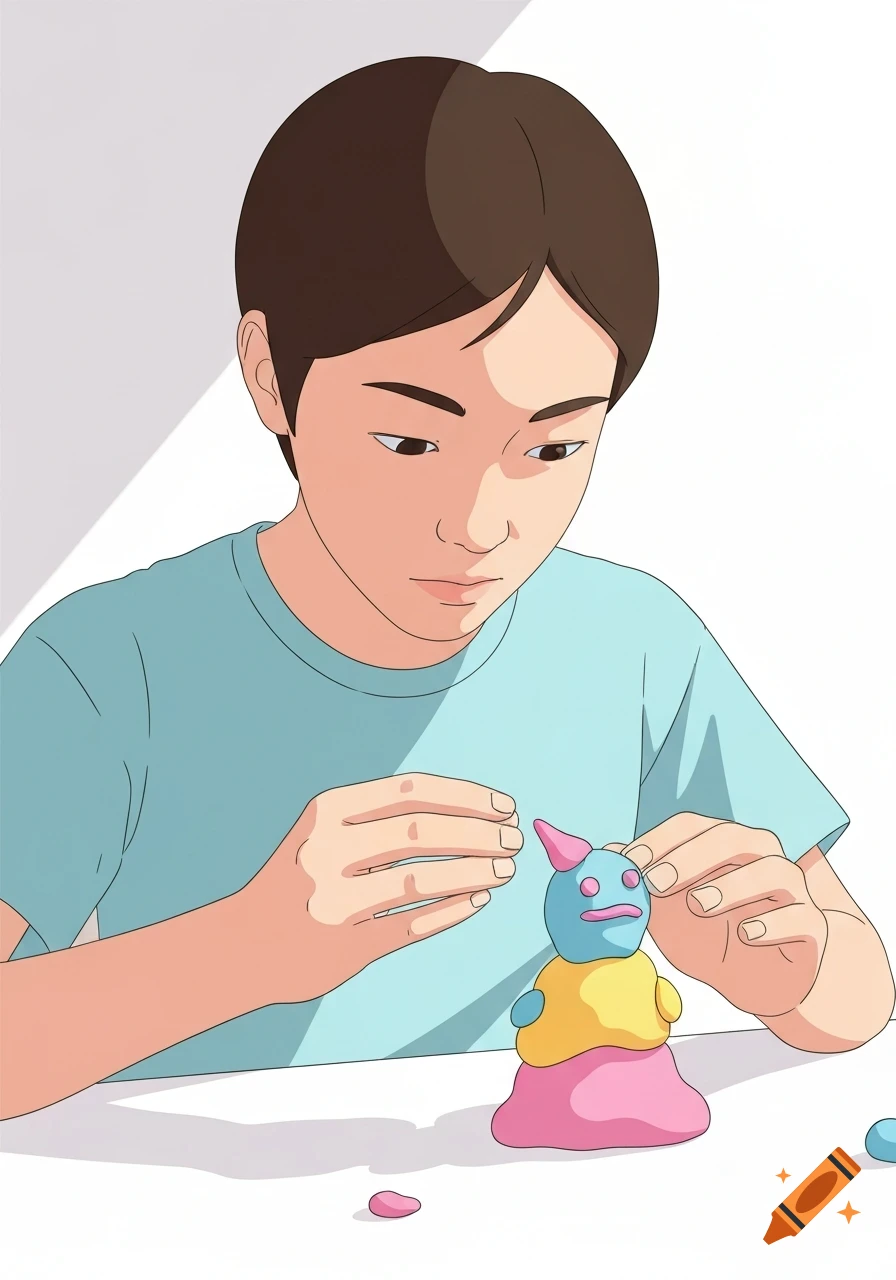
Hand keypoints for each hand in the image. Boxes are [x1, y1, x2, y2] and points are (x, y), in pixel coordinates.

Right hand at [241, 773, 521, 1005]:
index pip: (412, 790)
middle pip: (422, 831)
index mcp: (328, 811)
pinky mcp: (346, 947)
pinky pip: (413, 925)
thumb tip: (472, 809)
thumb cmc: (298, 879)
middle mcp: (328, 850)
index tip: (505, 806)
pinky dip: (452, 911)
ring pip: (422, 878)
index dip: (467, 796)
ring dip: (473, 871)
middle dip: (479, 833)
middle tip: (513, 840)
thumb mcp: (325, 831)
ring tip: (504, 870)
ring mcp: (336, 901)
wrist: (240, 946)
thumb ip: (383, 816)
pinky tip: (478, 900)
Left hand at [605, 814, 827, 1017]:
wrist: (761, 979)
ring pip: (775, 870)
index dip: (659, 841)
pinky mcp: (811, 927)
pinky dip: (773, 922)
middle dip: (691, 857)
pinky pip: (802, 916)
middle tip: (657, 882)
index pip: (691, 827)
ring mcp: (791, 891)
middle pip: (732, 838)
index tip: (629, 864)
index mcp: (723, 845)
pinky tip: (747, 934)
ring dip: (733, 884)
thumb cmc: (712, 937)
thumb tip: (602, 854)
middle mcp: (760, 857)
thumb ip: (640, 886)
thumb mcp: (668, 915)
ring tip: (699, 905)